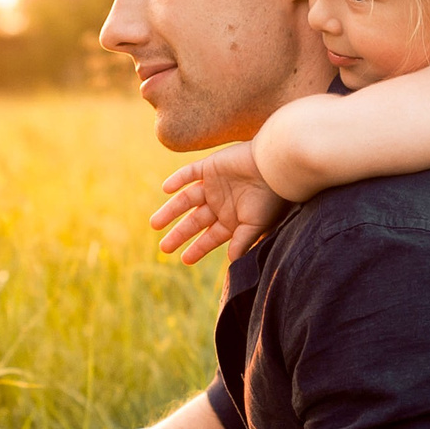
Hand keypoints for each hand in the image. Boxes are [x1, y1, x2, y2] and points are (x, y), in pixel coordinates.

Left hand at [152, 142, 287, 265]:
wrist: (275, 165)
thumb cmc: (270, 197)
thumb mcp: (256, 225)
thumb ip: (242, 242)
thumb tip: (232, 262)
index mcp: (232, 219)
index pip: (210, 237)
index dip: (198, 248)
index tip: (184, 260)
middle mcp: (221, 203)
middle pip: (194, 221)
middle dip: (179, 234)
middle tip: (163, 248)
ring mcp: (214, 185)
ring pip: (186, 199)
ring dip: (170, 211)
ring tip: (154, 224)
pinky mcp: (211, 166)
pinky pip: (189, 173)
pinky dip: (177, 179)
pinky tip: (166, 189)